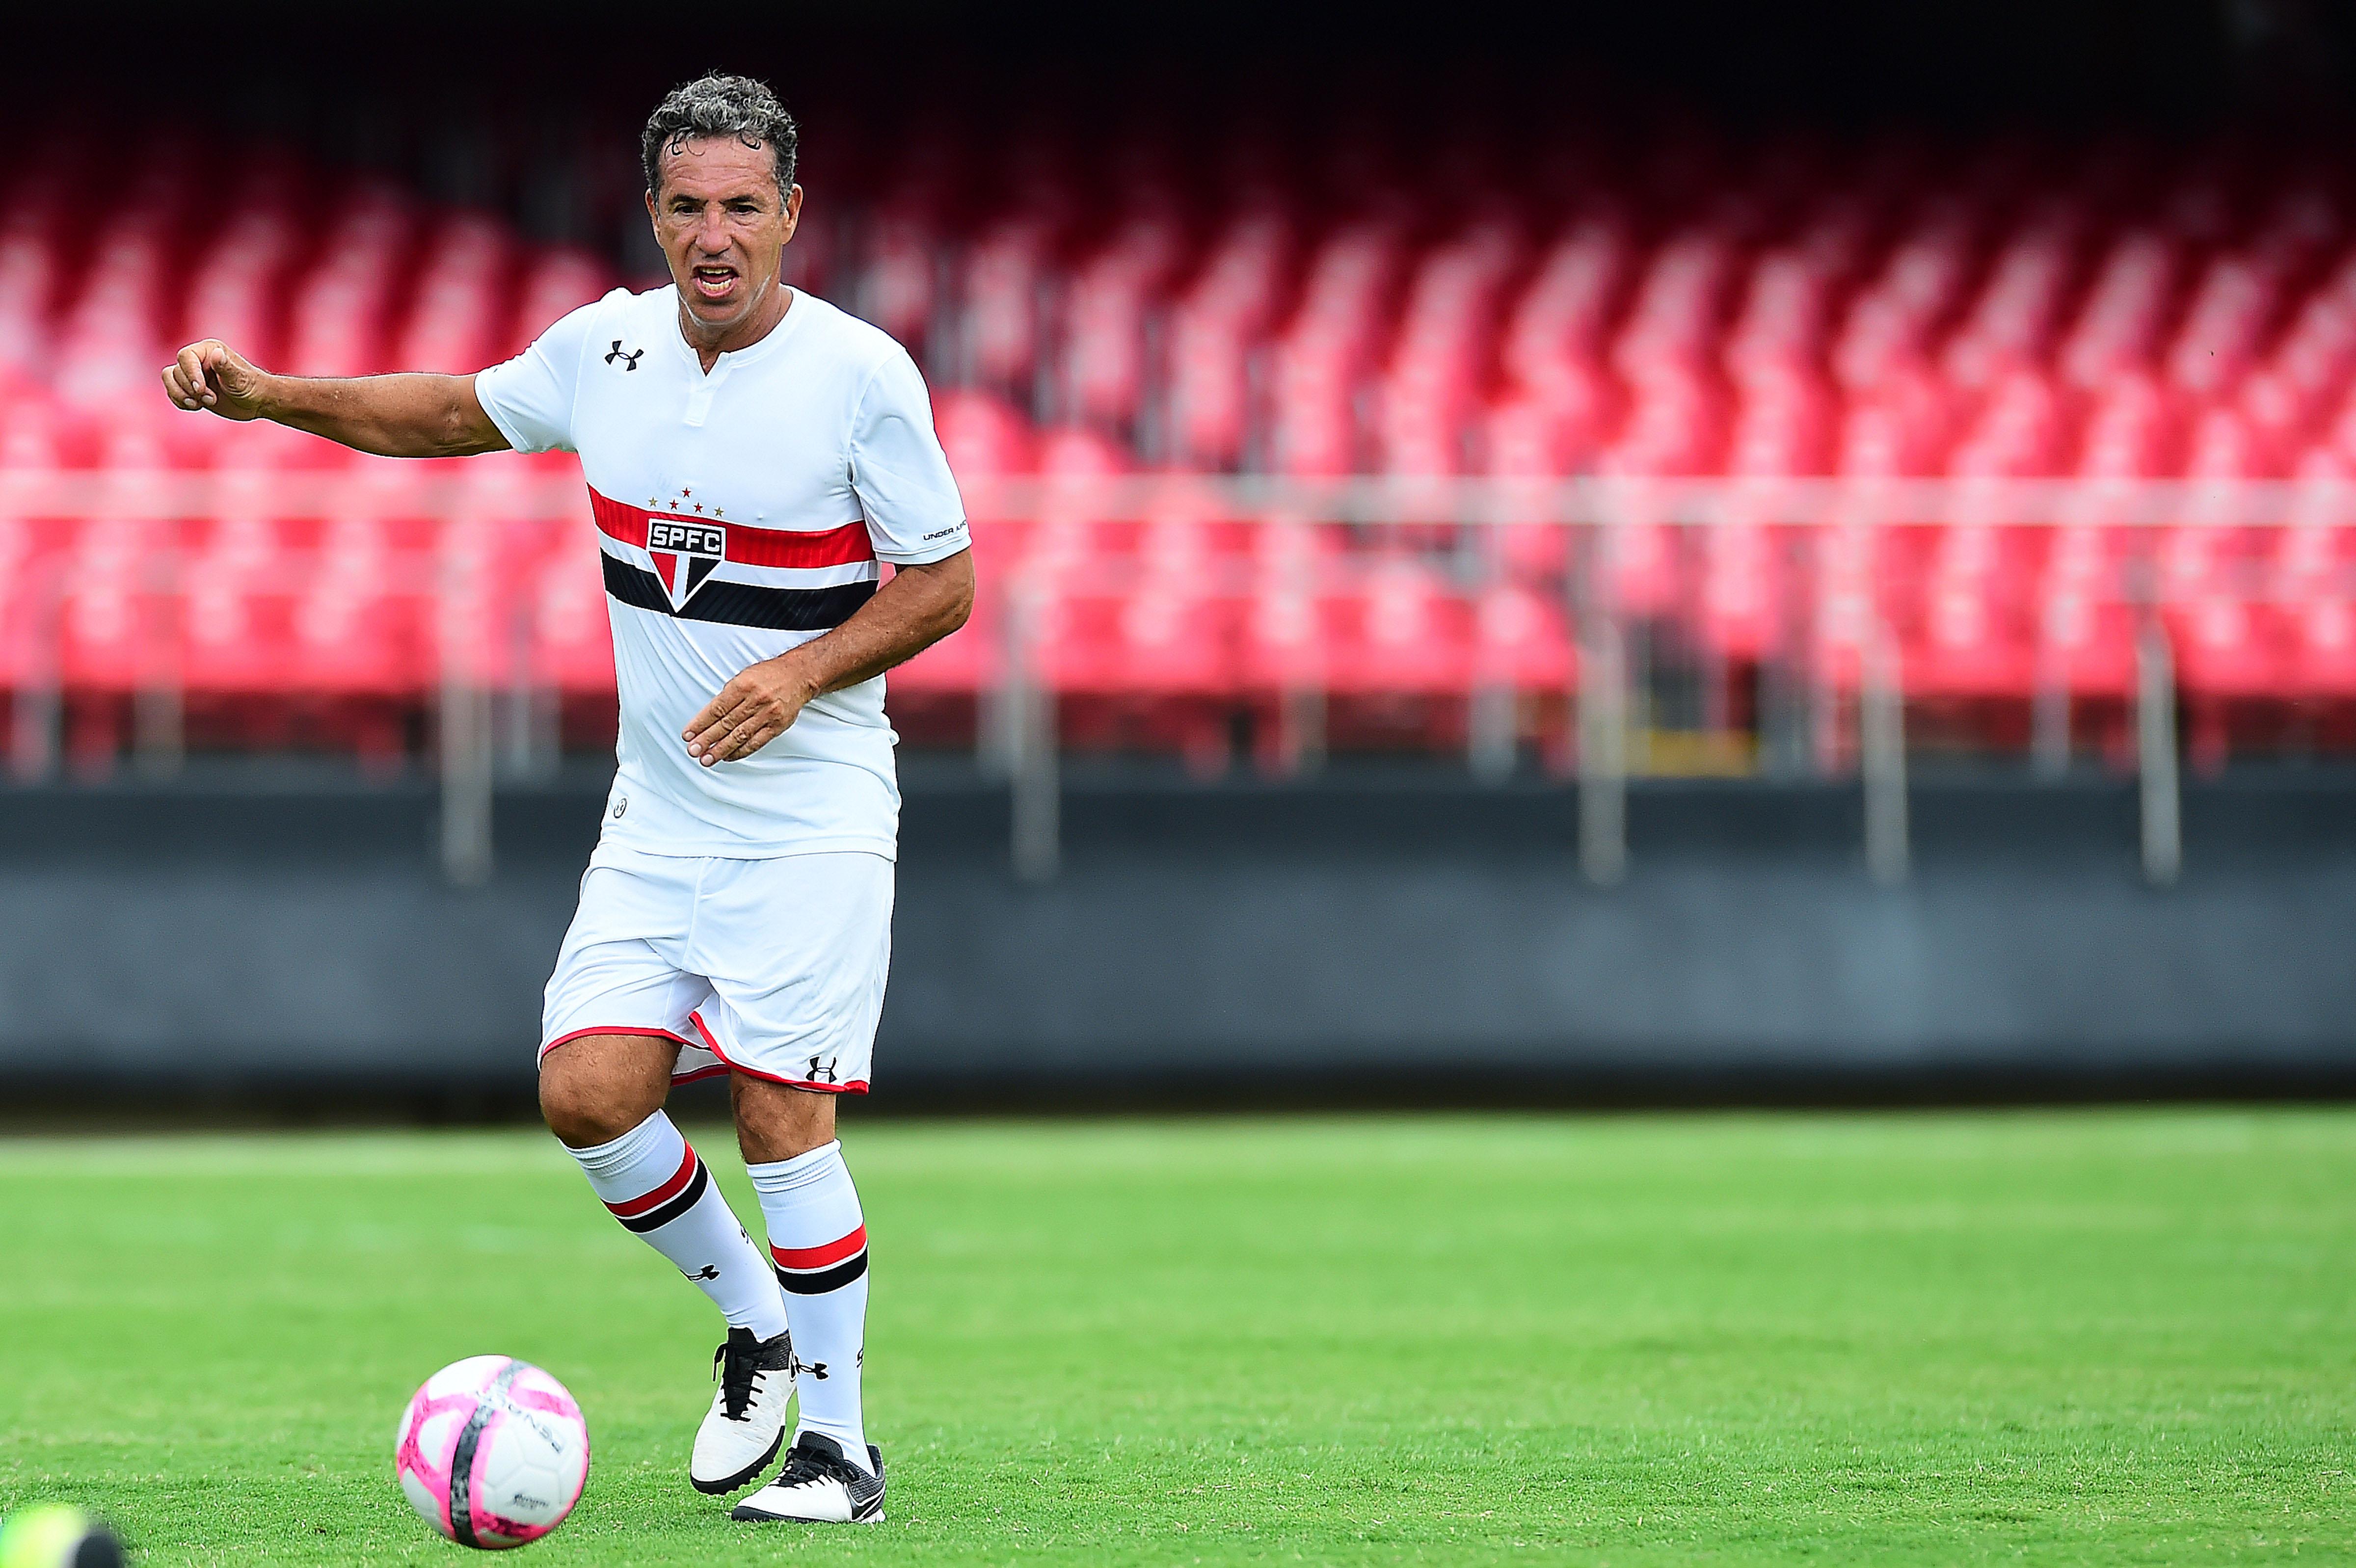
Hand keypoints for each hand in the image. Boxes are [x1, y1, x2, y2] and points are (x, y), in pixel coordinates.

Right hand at [161, 339, 271, 419]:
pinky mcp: (190, 388)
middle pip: (175, 371)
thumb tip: (216, 353)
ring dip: (181, 395)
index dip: (190, 373)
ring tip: (201, 404)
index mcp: (209, 350)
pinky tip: (197, 407)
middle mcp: (197, 360)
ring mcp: (193, 374)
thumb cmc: (253, 387)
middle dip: (190, 389)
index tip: (200, 389)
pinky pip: (172, 392)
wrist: (257, 402)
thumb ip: (226, 367)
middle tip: (212, 399)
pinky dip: (180, 402)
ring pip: (169, 379)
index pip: (185, 356)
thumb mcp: (240, 379)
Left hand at [682, 656, 819, 765]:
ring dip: (721, 749)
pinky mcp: (777, 726)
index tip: (688, 734)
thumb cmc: (769, 675)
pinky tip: (728, 756)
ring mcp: (767, 714)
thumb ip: (728, 695)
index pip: (717, 709)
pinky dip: (740, 751)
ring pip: (739, 736)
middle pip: (726, 724)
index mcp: (743, 685)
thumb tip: (709, 717)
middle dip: (707, 739)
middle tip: (693, 750)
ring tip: (707, 758)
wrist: (798, 676)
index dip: (700, 723)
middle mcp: (755, 700)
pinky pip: (756, 742)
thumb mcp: (744, 676)